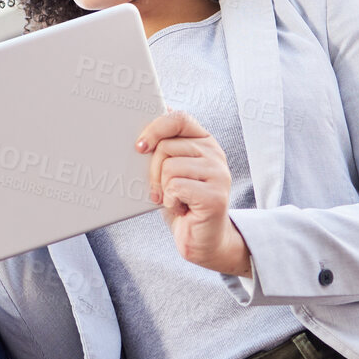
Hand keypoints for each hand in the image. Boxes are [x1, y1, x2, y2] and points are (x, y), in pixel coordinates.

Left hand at [137, 109, 251, 277]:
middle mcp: (215, 153)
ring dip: (163, 189)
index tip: (139, 147)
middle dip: (153, 171)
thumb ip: (165, 147)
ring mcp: (219, 174)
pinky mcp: (215, 195)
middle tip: (161, 189)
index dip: (155, 128)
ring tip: (176, 199)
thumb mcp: (171, 171)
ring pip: (169, 168)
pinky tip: (181, 208)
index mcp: (204, 141)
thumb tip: (149, 122)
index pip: (179, 119)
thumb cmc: (183, 203)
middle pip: (166, 146)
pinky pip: (176, 187)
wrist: (203, 239)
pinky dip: (170, 201)